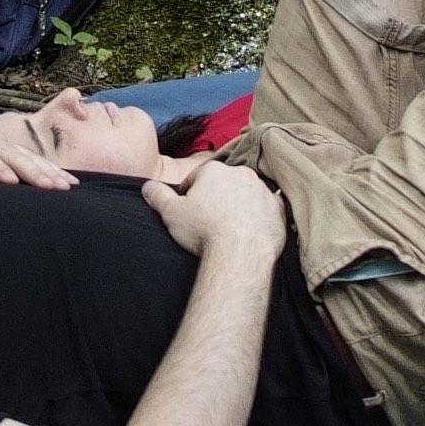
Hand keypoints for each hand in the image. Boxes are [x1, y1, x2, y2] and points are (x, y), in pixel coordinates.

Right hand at [139, 152, 288, 266]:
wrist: (239, 253)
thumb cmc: (205, 231)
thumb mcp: (171, 213)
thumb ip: (158, 196)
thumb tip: (147, 186)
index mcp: (214, 171)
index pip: (198, 178)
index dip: (191, 194)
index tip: (189, 209)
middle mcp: (241, 174)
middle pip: (225, 183)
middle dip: (217, 196)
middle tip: (209, 218)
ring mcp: (262, 190)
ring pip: (248, 193)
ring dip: (240, 204)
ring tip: (230, 226)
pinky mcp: (277, 209)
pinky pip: (268, 208)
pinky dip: (261, 215)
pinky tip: (252, 228)